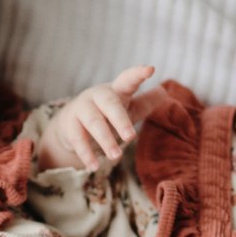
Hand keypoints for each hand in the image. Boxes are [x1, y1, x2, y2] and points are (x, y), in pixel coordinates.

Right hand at [37, 65, 162, 171]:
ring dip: (105, 140)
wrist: (70, 124)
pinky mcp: (70, 127)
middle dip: (120, 120)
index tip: (150, 69)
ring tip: (116, 157)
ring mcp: (82, 110)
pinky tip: (94, 167)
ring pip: (94, 123)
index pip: (127, 80)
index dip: (138, 74)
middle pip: (110, 104)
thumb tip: (165, 92)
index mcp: (115, 91)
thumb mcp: (126, 108)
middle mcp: (97, 96)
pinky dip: (86, 154)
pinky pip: (78, 140)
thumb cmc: (105, 114)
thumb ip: (145, 102)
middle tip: (131, 137)